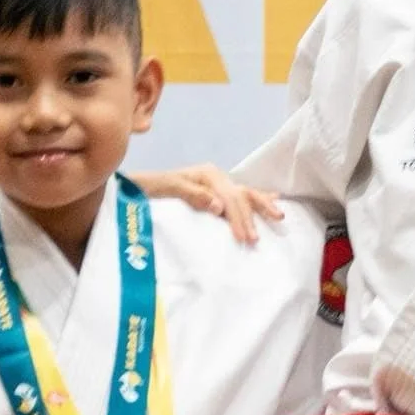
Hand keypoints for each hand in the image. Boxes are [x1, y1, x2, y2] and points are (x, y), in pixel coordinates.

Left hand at [135, 166, 282, 244]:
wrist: (135, 188)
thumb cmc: (147, 189)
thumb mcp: (165, 189)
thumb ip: (191, 194)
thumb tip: (218, 206)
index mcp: (206, 175)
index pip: (229, 197)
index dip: (238, 217)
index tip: (243, 238)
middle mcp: (214, 178)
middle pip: (240, 196)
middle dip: (250, 217)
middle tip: (255, 240)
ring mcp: (216, 184)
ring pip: (245, 194)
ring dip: (262, 206)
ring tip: (279, 217)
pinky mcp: (215, 194)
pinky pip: (241, 195)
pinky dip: (258, 197)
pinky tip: (274, 198)